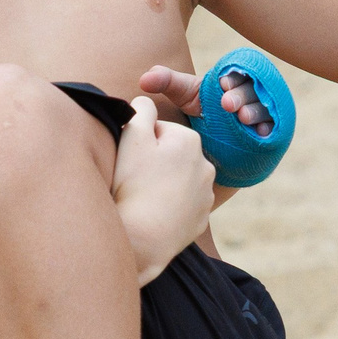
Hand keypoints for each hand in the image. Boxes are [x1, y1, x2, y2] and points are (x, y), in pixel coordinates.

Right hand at [111, 96, 216, 283]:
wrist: (142, 239)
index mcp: (190, 140)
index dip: (139, 143)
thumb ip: (141, 110)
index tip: (131, 160)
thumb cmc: (134, 184)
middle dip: (154, 162)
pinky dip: (169, 206)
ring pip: (177, 180)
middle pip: (170, 155)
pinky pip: (182, 205)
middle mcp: (206, 165)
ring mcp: (205, 194)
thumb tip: (146, 100)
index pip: (158, 132)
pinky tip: (154, 213)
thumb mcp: (132, 137)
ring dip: (162, 184)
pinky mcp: (200, 218)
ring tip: (144, 198)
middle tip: (134, 179)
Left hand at [137, 64, 272, 136]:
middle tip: (228, 105)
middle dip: (241, 96)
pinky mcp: (270, 128)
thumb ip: (166, 82)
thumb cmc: (202, 110)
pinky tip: (260, 134)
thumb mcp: (184, 95)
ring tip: (243, 119)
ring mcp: (263, 110)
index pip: (239, 72)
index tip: (222, 85)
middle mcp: (251, 91)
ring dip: (255, 112)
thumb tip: (143, 79)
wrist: (216, 142)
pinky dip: (268, 129)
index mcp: (233, 78)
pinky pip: (274, 127)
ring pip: (264, 107)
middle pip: (252, 89)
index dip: (233, 78)